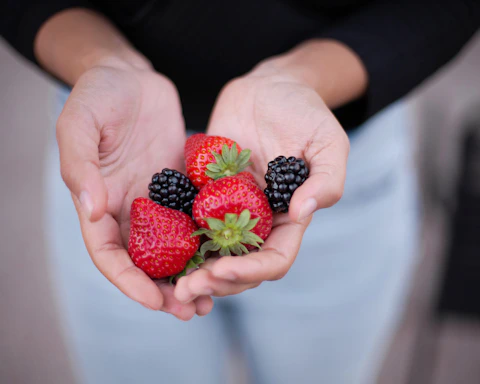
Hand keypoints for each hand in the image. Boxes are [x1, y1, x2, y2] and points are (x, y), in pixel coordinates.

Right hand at [57, 63, 212, 318]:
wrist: (132, 77)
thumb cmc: (99, 94)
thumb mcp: (80, 122)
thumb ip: (80, 165)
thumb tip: (92, 209)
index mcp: (99, 201)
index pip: (109, 255)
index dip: (129, 282)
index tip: (155, 301)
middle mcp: (129, 209)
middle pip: (145, 262)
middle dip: (165, 290)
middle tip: (193, 310)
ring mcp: (158, 200)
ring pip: (174, 248)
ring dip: (191, 275)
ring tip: (215, 297)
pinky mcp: (183, 188)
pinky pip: (197, 220)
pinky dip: (209, 242)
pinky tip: (230, 255)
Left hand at [174, 62, 349, 302]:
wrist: (268, 87)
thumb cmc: (305, 112)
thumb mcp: (328, 142)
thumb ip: (327, 180)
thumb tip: (302, 214)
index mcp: (288, 218)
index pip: (274, 260)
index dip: (250, 271)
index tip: (222, 270)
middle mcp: (257, 221)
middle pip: (238, 266)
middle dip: (215, 282)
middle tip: (185, 289)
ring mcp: (228, 209)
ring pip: (211, 253)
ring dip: (192, 271)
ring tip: (169, 282)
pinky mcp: (204, 193)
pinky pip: (188, 221)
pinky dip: (174, 239)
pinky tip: (153, 247)